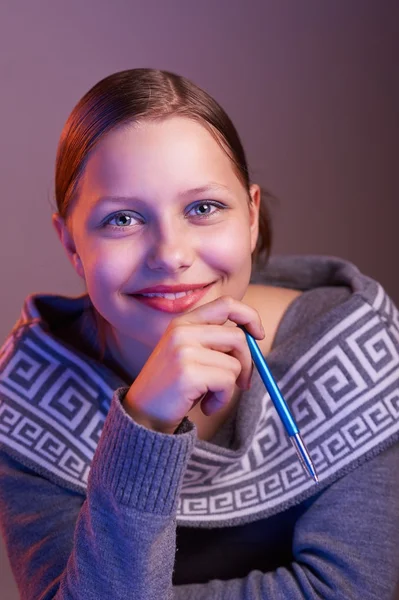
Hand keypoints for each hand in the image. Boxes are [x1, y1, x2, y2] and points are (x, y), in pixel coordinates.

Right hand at [123, 295, 264, 433]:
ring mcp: (183, 350)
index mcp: (183, 322)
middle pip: (238, 337)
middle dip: (247, 363)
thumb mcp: (190, 355)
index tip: (259, 335)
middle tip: (241, 383)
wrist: (142, 416)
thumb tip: (255, 338)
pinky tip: (205, 406)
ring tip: (210, 397)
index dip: (249, 316)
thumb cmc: (173, 388)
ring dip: (230, 387)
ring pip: (235, 363)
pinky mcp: (188, 372)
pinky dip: (222, 399)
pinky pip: (227, 382)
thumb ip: (216, 342)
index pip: (226, 304)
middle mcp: (182, 331)